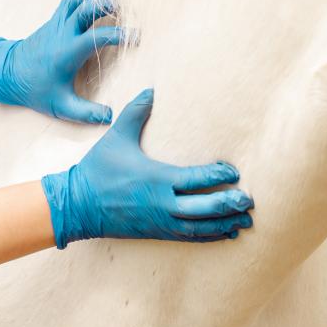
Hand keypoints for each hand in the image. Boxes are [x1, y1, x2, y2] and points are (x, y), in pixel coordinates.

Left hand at [0, 0, 122, 123]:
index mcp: (68, 52)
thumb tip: (110, 117)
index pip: (97, 36)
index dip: (120, 34)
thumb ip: (85, 113)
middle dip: (107, 5)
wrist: (8, 73)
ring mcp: (57, 22)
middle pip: (86, 7)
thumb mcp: (60, 106)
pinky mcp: (54, 19)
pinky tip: (98, 2)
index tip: (136, 37)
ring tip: (113, 3)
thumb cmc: (36, 89)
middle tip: (124, 12)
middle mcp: (62, 32)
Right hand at [41, 89, 254, 247]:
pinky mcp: (156, 231)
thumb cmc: (98, 169)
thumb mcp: (116, 137)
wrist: (78, 205)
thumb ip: (136, 112)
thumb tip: (151, 89)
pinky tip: (225, 232)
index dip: (218, 176)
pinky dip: (210, 236)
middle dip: (229, 204)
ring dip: (225, 224)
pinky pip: (189, 237)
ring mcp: (160, 221)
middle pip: (204, 208)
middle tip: (249, 200)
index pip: (196, 179)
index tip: (234, 171)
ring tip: (246, 220)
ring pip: (200, 227)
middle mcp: (162, 203)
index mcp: (156, 178)